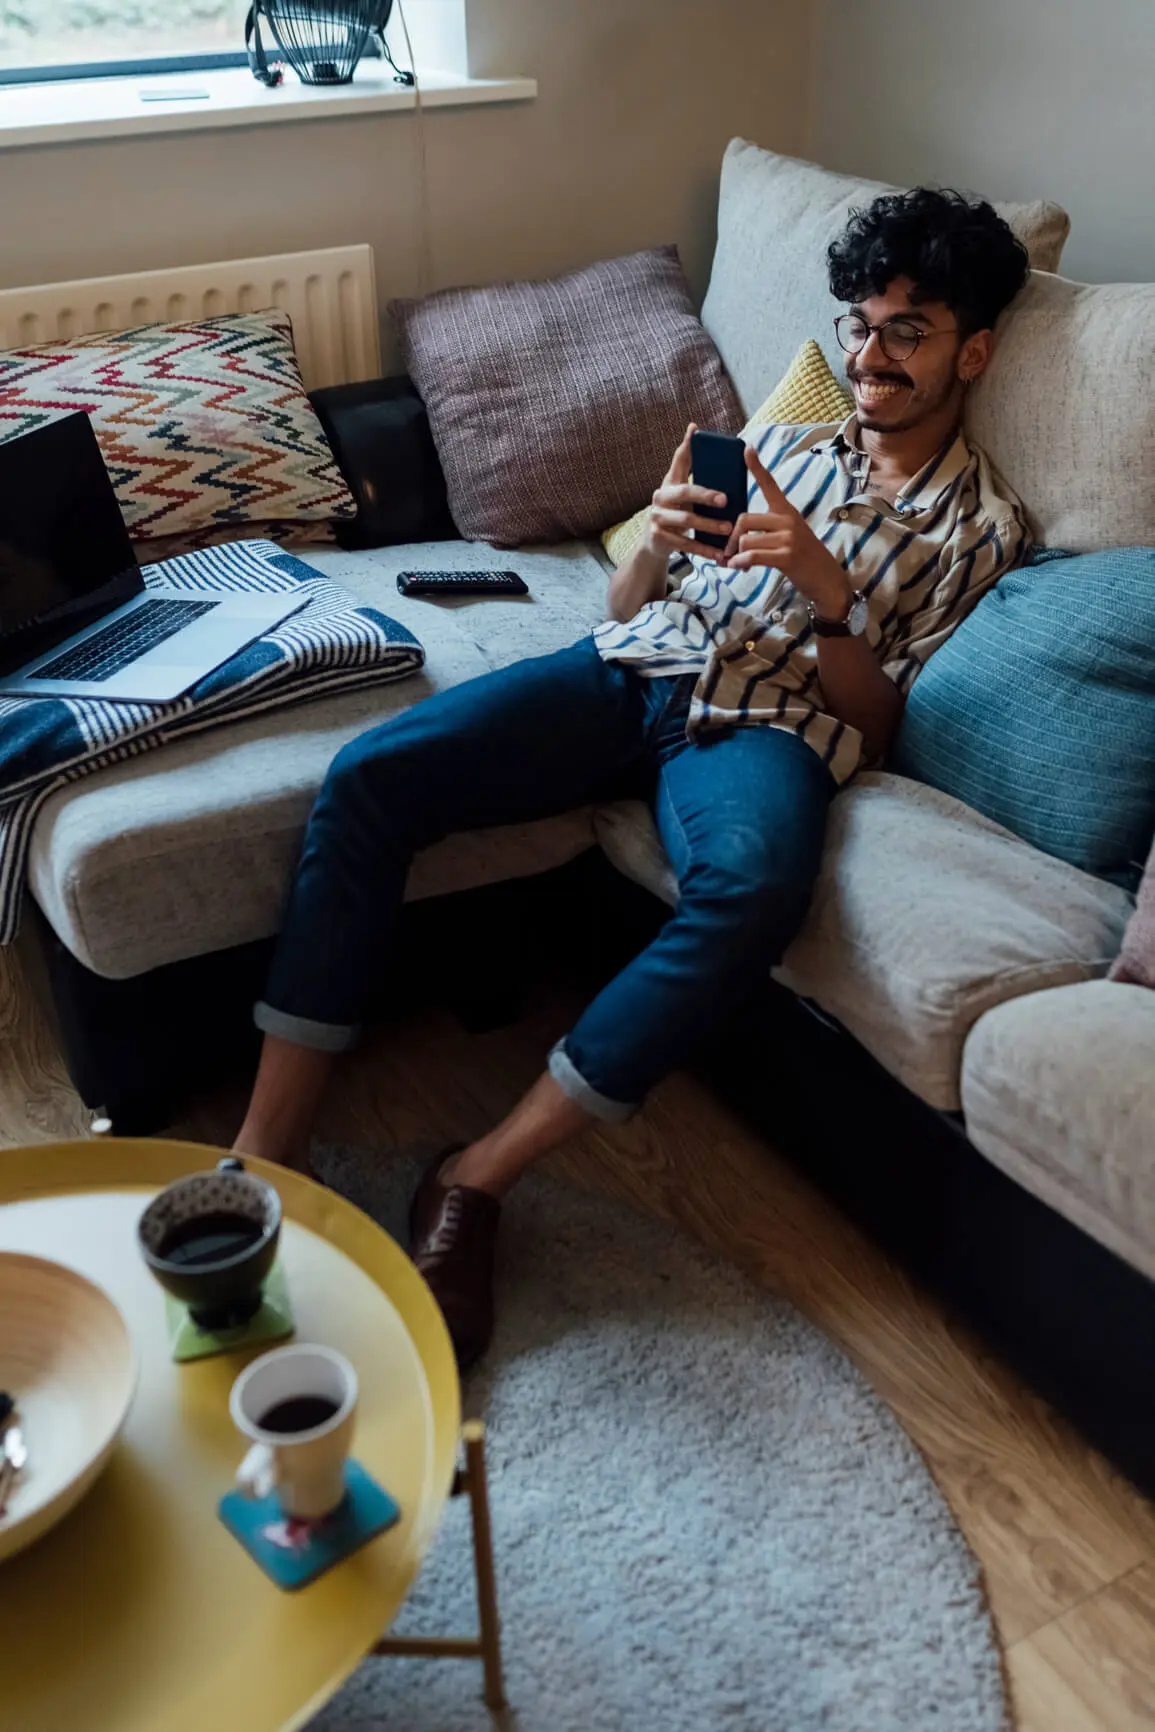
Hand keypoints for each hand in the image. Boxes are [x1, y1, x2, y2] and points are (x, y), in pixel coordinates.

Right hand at [642, 422, 731, 561]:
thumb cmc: (676, 512)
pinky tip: (719, 554)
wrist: (653, 544)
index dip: (686, 446)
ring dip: (709, 526)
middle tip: (725, 499)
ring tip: (728, 529)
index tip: (695, 431)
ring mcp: (657, 518)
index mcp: (669, 482)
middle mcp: (660, 497)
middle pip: (684, 493)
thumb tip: (695, 430)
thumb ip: (691, 469)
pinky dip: (704, 550)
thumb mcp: (682, 493)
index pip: (678, 460)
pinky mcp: (659, 538)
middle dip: (705, 495)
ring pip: (686, 522)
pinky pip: (685, 545)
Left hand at [724, 447, 851, 614]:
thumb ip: (768, 529)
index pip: (770, 484)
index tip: (747, 448)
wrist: (827, 580)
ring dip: (737, 554)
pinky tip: (739, 567)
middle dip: (732, 537)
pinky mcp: (786, 556)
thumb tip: (740, 536)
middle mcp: (788, 520)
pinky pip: (753, 555)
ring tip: (739, 564)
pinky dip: (741, 563)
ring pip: (746, 540)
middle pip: (744, 519)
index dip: (756, 467)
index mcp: (787, 511)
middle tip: (730, 552)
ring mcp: (789, 537)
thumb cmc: (804, 559)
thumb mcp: (789, 536)